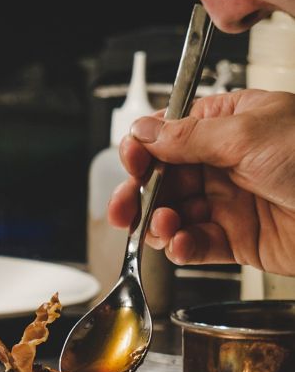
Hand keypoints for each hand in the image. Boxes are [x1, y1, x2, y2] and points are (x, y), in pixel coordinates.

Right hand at [108, 89, 294, 275]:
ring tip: (161, 227)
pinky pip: (198, 244)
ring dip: (160, 223)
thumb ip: (189, 136)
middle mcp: (224, 163)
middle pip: (165, 179)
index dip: (144, 150)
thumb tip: (144, 130)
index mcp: (228, 124)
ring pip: (176, 214)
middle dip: (140, 194)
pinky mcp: (238, 240)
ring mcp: (230, 203)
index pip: (170, 135)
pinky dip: (184, 247)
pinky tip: (181, 245)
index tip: (130, 162)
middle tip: (122, 209)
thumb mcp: (248, 133)